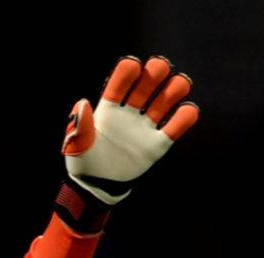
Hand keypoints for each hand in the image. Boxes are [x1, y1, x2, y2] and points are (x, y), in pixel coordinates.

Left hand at [63, 55, 198, 205]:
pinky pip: (174, 129)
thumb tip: (82, 102)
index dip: (126, 75)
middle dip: (153, 74)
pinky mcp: (156, 145)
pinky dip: (184, 118)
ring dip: (174, 90)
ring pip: (163, 103)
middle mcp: (129, 114)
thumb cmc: (84, 162)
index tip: (133, 65)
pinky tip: (187, 110)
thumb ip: (80, 125)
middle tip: (160, 66)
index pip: (119, 86)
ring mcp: (144, 128)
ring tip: (180, 83)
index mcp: (108, 110)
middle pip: (145, 88)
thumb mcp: (76, 145)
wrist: (97, 186)